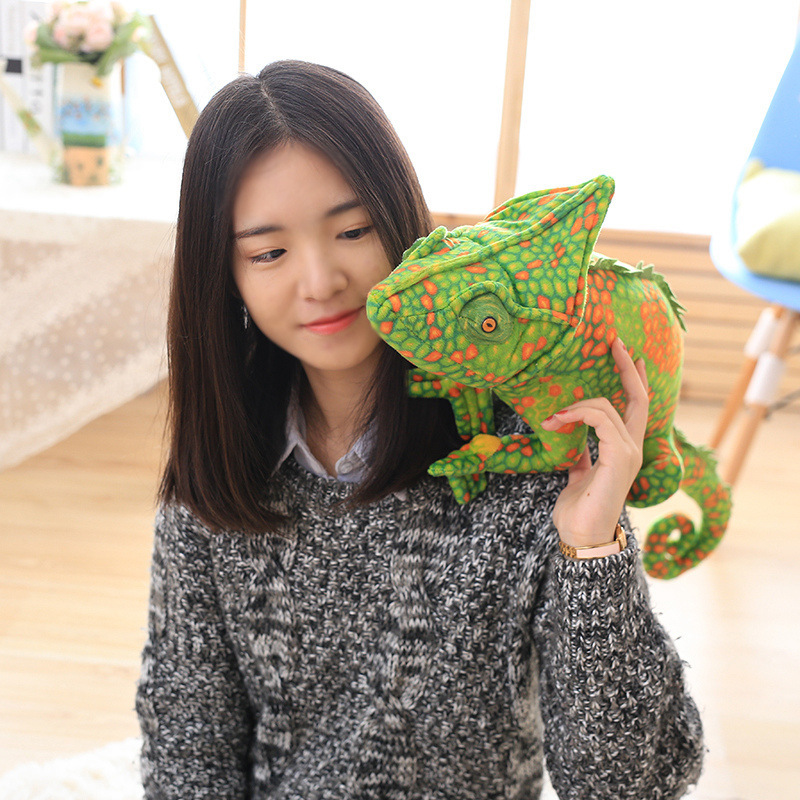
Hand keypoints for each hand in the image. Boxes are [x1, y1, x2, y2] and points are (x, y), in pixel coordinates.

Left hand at [540, 336, 649, 547]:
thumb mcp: (578, 476)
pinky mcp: (619, 457)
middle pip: (638, 399)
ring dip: (576, 405)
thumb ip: (580, 457)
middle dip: (626, 369)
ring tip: (552, 418)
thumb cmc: (580, 511)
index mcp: (623, 450)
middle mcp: (632, 448)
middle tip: (615, 344)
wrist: (583, 536)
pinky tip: (558, 422)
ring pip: (608, 407)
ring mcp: (629, 452)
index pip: (635, 407)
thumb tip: (572, 444)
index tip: (628, 356)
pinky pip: (601, 419)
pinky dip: (577, 414)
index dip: (632, 380)